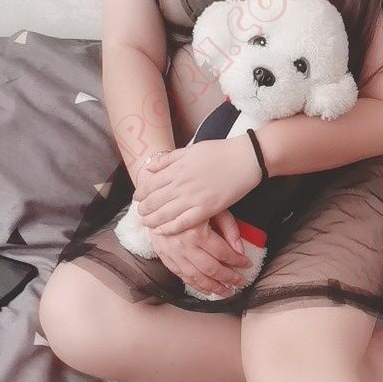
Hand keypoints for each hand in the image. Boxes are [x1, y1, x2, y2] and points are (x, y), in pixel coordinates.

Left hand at [135, 135, 261, 233]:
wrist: (244, 158)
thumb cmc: (219, 152)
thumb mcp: (190, 150)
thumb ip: (170, 159)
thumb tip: (151, 167)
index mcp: (177, 168)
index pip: (151, 184)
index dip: (142, 193)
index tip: (138, 198)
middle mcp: (182, 184)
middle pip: (155, 200)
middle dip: (144, 208)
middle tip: (140, 214)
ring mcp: (193, 197)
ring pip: (165, 213)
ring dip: (153, 220)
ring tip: (146, 223)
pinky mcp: (206, 208)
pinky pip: (183, 222)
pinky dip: (170, 228)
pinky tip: (162, 231)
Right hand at [149, 210, 251, 297]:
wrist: (159, 201)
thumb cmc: (190, 203)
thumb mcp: (214, 208)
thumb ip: (229, 228)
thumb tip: (240, 250)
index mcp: (198, 232)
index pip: (223, 253)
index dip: (238, 261)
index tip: (247, 265)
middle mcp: (184, 246)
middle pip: (211, 269)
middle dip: (229, 278)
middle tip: (240, 283)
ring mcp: (173, 253)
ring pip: (197, 277)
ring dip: (214, 287)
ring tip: (227, 292)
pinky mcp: (165, 257)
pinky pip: (182, 276)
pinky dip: (196, 285)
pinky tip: (207, 290)